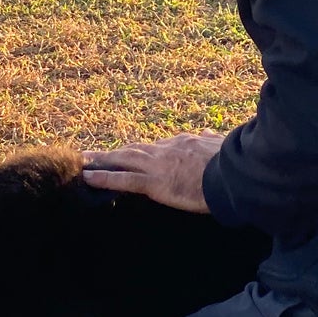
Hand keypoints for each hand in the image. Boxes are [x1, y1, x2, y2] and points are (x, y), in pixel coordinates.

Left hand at [81, 131, 224, 213]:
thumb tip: (208, 133)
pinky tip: (88, 177)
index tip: (130, 155)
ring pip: (123, 159)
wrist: (233, 176)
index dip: (141, 152)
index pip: (156, 147)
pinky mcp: (154, 183)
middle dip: (115, 152)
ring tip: (84, 160)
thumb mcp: (221, 146)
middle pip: (134, 149)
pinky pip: (123, 179)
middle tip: (95, 153)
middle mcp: (165, 150)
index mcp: (182, 143)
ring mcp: (157, 165)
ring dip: (102, 159)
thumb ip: (211, 141)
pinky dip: (104, 177)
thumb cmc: (231, 165)